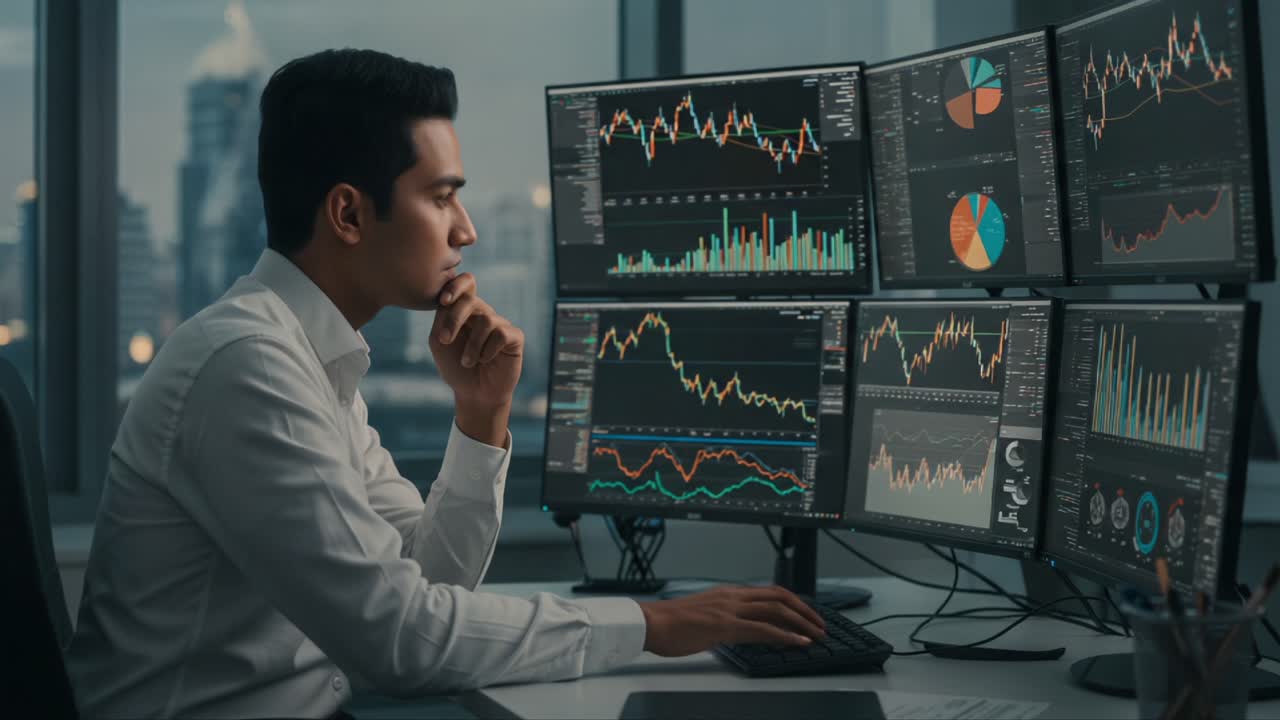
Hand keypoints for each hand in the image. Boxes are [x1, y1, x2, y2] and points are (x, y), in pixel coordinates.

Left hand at [429, 273, 523, 446]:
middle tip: (444, 341)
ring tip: (468, 362)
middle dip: (454, 319)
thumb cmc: (455, 367)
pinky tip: (486, 361)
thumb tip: (451, 299)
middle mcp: (484, 314)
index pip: (466, 283)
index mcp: (465, 311)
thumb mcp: (439, 341)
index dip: (456, 285)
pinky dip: (488, 350)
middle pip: (471, 300)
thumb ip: (441, 317)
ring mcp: (500, 325)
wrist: (474, 394)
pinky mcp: (515, 338)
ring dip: (471, 345)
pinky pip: (501, 334)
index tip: (443, 301)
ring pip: (486, 320)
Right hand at [637, 585, 825, 656]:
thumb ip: (727, 620)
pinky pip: (762, 628)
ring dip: (801, 622)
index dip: (793, 602)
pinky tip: (798, 642)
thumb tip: (743, 631)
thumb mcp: (705, 617)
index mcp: (728, 593)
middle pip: (779, 596)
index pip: (769, 592)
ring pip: (776, 609)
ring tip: (816, 635)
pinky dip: (785, 635)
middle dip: (804, 610)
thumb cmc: (671, 623)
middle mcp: (733, 596)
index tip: (806, 615)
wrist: (650, 623)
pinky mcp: (725, 625)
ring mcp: (730, 609)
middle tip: (819, 625)